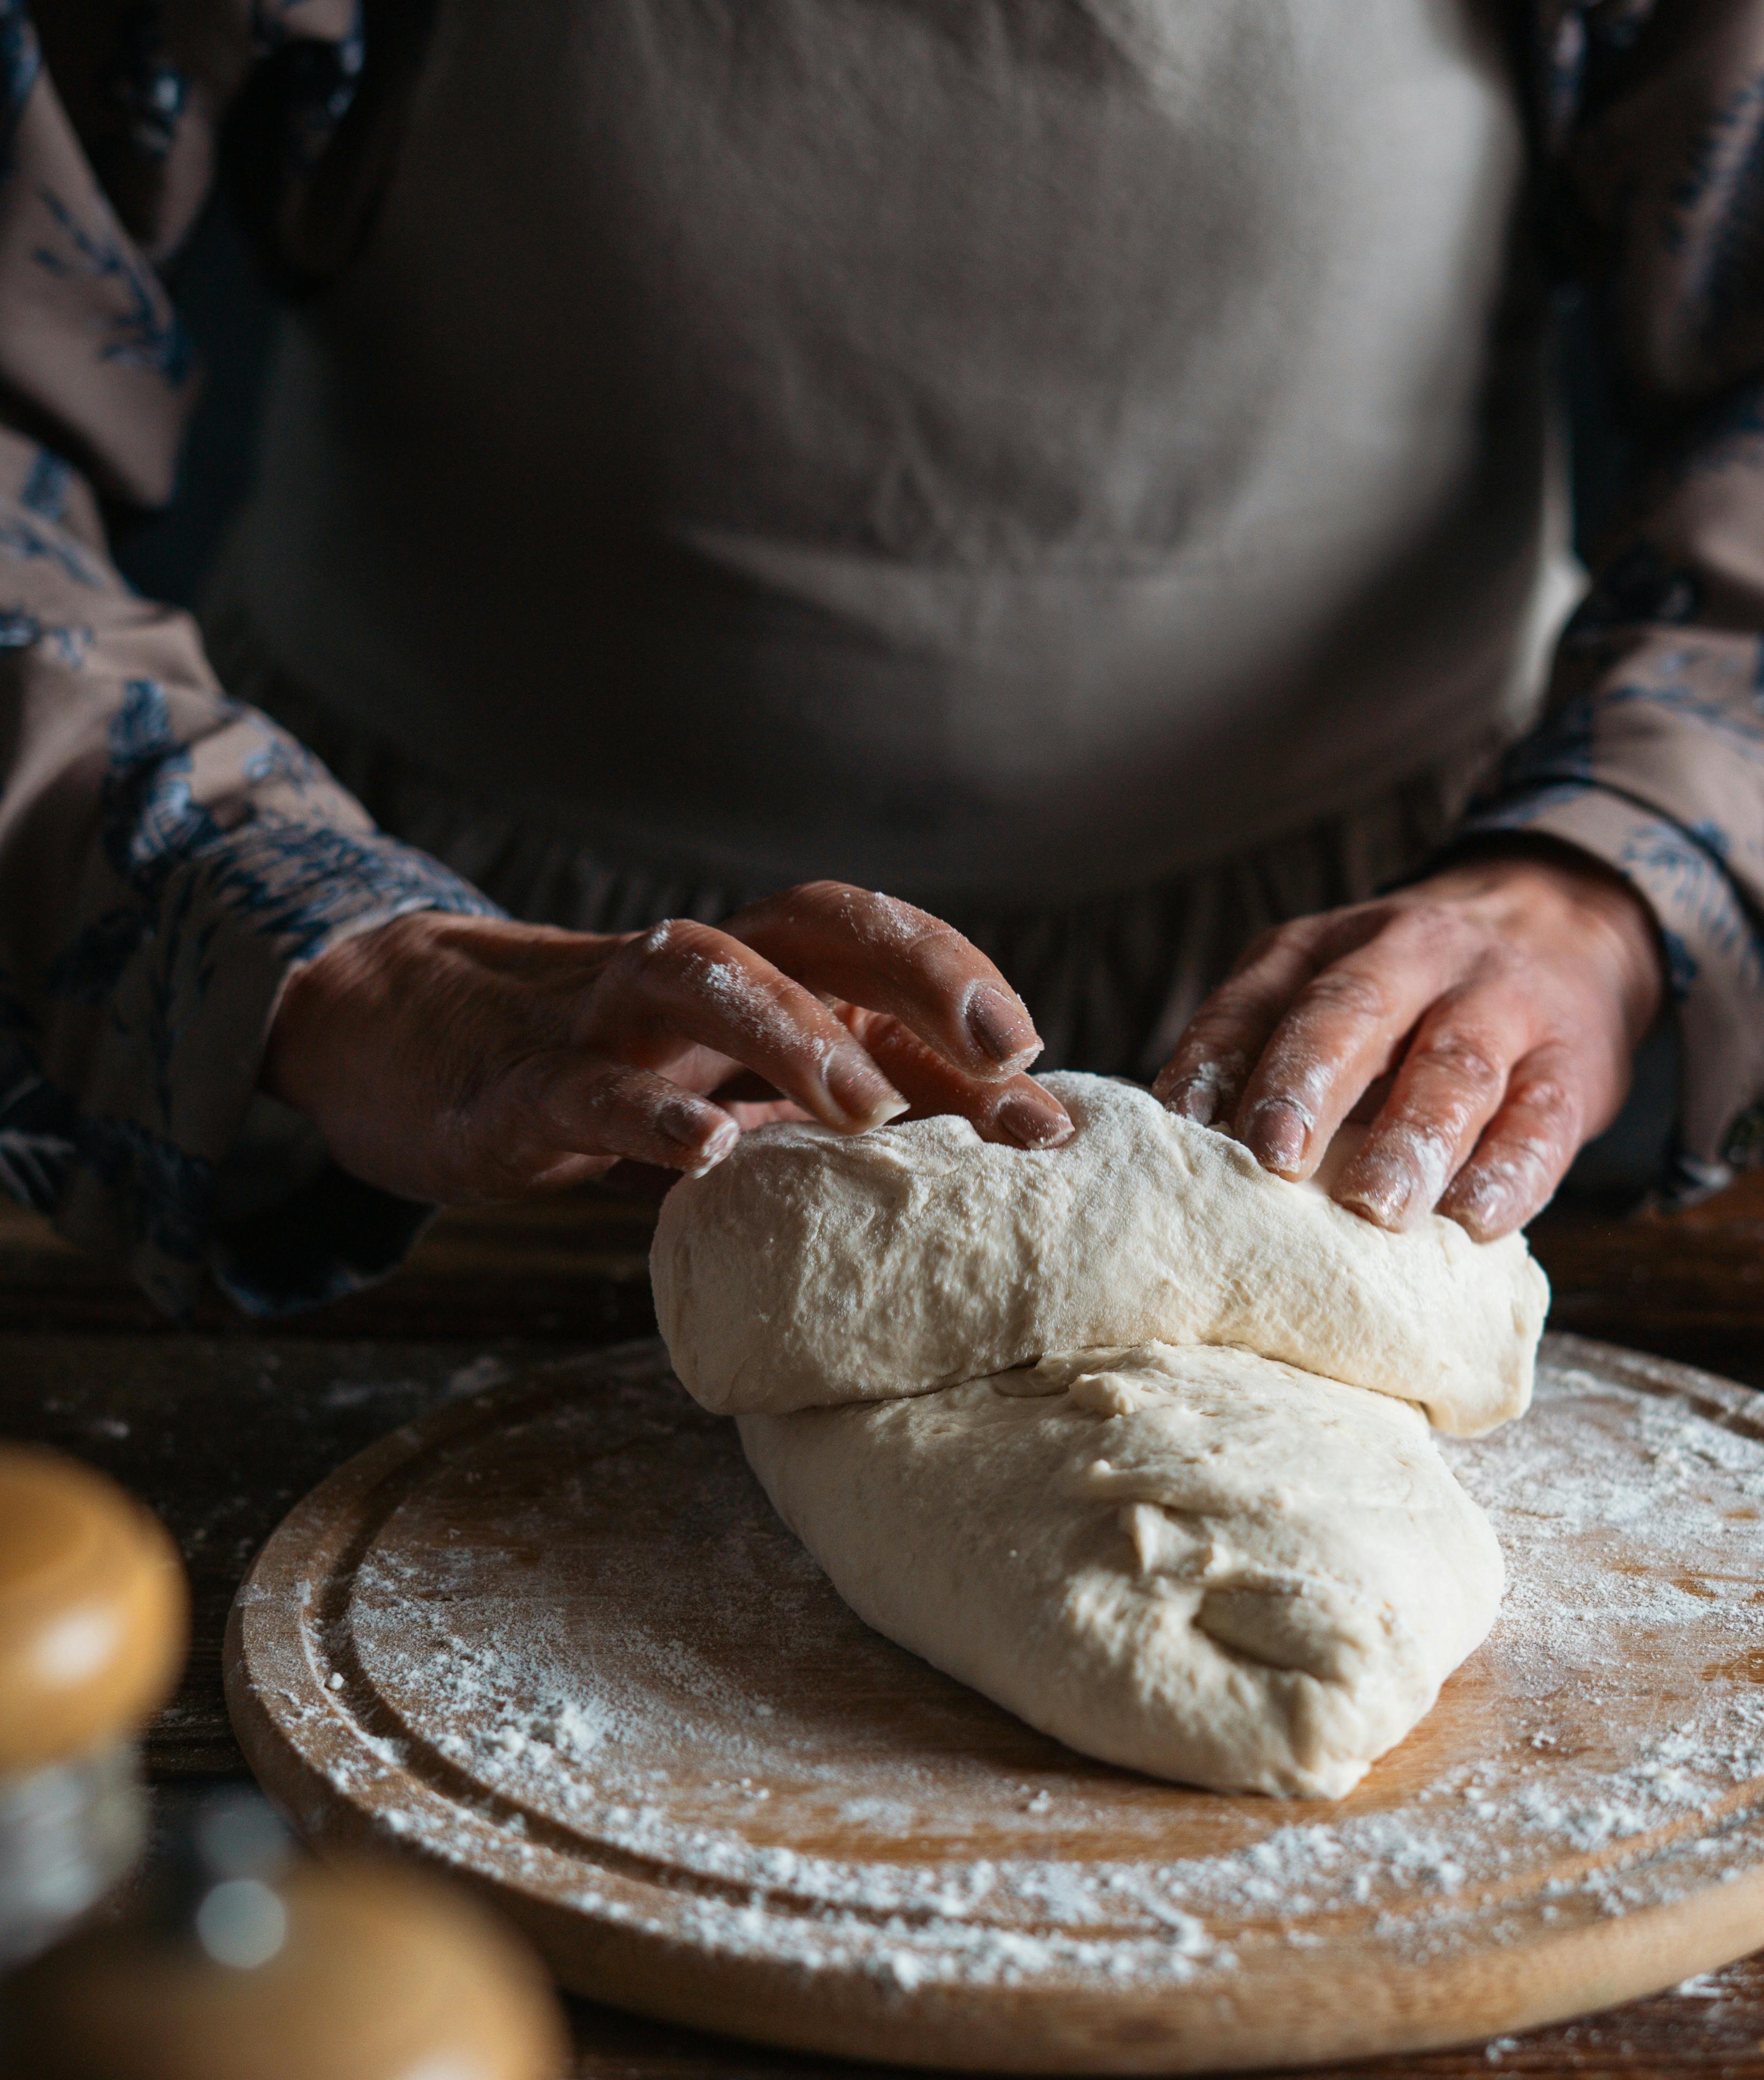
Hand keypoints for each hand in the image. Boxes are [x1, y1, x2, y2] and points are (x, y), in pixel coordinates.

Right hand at [264, 884, 1074, 1205]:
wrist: (406, 1048)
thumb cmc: (609, 1068)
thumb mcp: (737, 1077)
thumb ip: (858, 1089)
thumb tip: (1019, 1131)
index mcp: (752, 967)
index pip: (876, 948)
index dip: (963, 991)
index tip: (1041, 1076)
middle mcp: (692, 969)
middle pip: (817, 928)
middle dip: (920, 977)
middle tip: (1003, 1057)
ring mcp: (603, 1017)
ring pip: (705, 977)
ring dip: (796, 1033)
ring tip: (868, 1108)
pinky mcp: (522, 1086)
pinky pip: (589, 1089)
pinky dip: (649, 1114)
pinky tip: (704, 1151)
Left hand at [1153, 847, 1664, 1240]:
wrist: (1568, 926)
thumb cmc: (1416, 995)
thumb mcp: (1336, 982)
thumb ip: (1269, 1045)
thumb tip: (1177, 1151)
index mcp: (1334, 944)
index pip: (1264, 996)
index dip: (1220, 1057)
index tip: (1181, 1121)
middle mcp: (1417, 955)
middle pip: (1355, 1014)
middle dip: (1308, 1085)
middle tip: (1274, 1158)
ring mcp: (1502, 1004)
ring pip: (1454, 1066)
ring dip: (1411, 1139)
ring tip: (1377, 1207)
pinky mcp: (1572, 1065)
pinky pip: (1540, 1119)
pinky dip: (1508, 1171)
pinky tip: (1475, 1219)